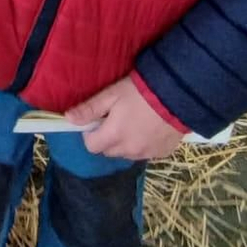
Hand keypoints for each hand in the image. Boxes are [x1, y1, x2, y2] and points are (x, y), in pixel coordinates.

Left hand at [66, 74, 187, 160]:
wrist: (178, 96)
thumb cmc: (140, 92)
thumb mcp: (111, 95)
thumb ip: (89, 109)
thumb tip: (68, 118)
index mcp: (114, 137)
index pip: (91, 146)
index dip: (91, 134)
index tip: (98, 120)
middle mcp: (129, 151)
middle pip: (108, 151)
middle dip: (107, 138)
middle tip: (116, 119)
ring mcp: (147, 154)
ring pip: (126, 154)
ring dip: (125, 143)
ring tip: (134, 123)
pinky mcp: (162, 153)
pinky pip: (145, 153)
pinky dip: (143, 144)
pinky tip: (149, 128)